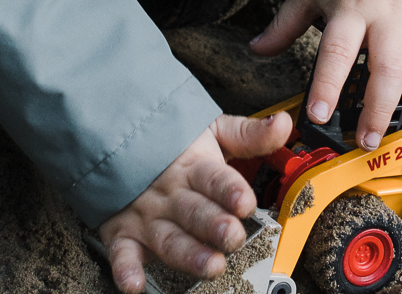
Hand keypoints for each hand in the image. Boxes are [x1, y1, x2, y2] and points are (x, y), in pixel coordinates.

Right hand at [99, 111, 291, 292]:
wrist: (118, 141)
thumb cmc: (172, 143)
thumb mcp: (212, 130)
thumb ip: (248, 134)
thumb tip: (283, 124)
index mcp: (194, 167)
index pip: (215, 178)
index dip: (230, 190)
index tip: (245, 202)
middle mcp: (171, 194)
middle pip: (195, 212)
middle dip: (214, 225)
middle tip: (232, 235)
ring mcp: (147, 216)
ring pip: (169, 238)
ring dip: (187, 254)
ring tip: (209, 265)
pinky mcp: (123, 234)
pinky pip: (122, 253)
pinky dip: (125, 269)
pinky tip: (134, 283)